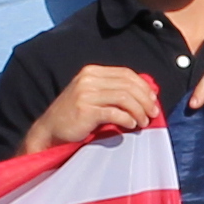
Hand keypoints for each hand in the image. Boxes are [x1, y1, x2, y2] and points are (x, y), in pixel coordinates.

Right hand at [19, 63, 167, 151]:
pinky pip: (115, 113)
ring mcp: (86, 93)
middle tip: (153, 114)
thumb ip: (113, 91)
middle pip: (128, 85)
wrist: (50, 131)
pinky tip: (131, 126)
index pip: (126, 73)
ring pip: (125, 98)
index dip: (143, 86)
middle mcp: (89, 79)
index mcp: (92, 72)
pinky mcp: (86, 110)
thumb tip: (145, 93)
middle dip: (145, 100)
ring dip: (139, 111)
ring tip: (144, 122)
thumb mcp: (92, 95)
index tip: (153, 99)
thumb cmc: (75, 116)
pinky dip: (128, 119)